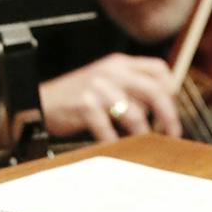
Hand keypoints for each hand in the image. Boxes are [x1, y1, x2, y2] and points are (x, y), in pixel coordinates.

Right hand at [36, 54, 184, 142]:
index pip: (158, 68)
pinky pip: (108, 128)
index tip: (173, 108)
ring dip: (143, 132)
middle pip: (154, 90)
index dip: (171, 89)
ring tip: (145, 144)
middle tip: (173, 132)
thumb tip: (161, 106)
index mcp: (120, 63)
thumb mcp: (106, 81)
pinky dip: (115, 141)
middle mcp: (112, 71)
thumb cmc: (76, 96)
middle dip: (168, 114)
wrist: (38, 100)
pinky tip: (117, 148)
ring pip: (134, 112)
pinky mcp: (84, 104)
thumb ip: (130, 87)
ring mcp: (98, 87)